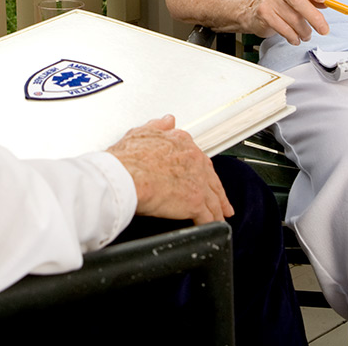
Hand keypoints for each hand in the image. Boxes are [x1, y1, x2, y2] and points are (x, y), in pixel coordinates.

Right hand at [106, 115, 231, 223]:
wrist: (123, 177)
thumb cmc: (126, 159)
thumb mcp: (139, 134)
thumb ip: (157, 127)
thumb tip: (167, 121)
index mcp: (180, 142)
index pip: (198, 158)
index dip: (203, 171)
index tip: (204, 177)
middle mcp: (193, 159)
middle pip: (212, 179)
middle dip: (218, 193)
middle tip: (223, 203)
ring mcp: (197, 181)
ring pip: (213, 198)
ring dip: (218, 210)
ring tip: (219, 218)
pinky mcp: (195, 202)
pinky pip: (208, 216)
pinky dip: (211, 223)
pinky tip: (211, 227)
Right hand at [249, 0, 329, 44]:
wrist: (258, 11)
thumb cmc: (285, 2)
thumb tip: (326, 3)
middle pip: (297, 0)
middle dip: (314, 17)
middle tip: (324, 30)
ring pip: (292, 18)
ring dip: (304, 31)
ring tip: (307, 35)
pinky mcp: (264, 13)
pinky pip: (283, 29)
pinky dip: (293, 37)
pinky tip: (296, 39)